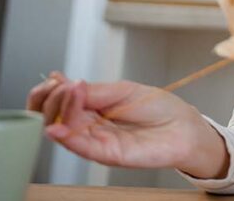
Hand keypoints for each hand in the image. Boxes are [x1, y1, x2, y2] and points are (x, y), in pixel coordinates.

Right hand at [26, 72, 226, 177]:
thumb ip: (95, 91)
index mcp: (93, 106)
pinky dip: (66, 137)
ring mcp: (96, 140)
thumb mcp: (124, 90)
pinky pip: (81, 147)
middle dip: (48, 100)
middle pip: (56, 116)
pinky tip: (58, 125)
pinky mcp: (106, 154)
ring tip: (65, 93)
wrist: (184, 127)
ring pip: (64, 130)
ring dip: (58, 112)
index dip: (51, 91)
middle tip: (54, 87)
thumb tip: (67, 86)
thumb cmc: (160, 108)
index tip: (52, 79)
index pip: (62, 101)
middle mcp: (90, 124)